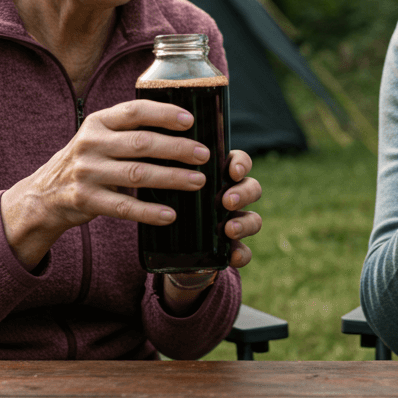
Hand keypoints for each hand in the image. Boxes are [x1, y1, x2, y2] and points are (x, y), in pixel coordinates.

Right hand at [0, 99, 215, 269]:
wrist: (45, 194)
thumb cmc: (86, 161)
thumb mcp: (99, 137)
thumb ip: (128, 131)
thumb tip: (181, 129)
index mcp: (97, 123)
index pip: (134, 112)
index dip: (163, 114)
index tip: (190, 120)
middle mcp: (90, 144)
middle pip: (141, 143)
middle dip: (177, 148)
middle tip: (203, 154)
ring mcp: (87, 173)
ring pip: (137, 174)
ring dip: (172, 178)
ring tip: (198, 181)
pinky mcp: (86, 200)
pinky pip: (123, 207)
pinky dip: (149, 212)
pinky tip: (170, 214)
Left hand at [160, 150, 259, 312]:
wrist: (164, 248)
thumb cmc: (165, 204)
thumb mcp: (162, 183)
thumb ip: (161, 164)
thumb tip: (144, 140)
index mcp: (218, 176)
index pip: (239, 162)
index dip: (241, 164)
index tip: (232, 171)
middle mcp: (230, 197)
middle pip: (251, 188)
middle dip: (244, 193)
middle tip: (227, 201)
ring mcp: (232, 223)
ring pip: (254, 219)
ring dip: (245, 223)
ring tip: (229, 229)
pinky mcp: (228, 249)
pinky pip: (244, 252)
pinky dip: (241, 254)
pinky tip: (233, 257)